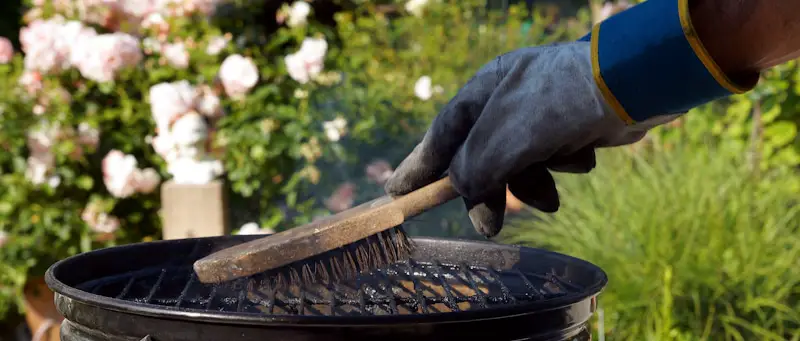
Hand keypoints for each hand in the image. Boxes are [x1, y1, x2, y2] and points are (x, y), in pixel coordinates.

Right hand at [384, 41, 678, 237]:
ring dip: (532, 184)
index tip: (398, 192)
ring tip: (550, 199)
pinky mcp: (569, 125)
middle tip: (489, 226)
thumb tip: (462, 190)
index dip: (419, 165)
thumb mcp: (502, 140)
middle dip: (489, 191)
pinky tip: (580, 157)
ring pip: (518, 163)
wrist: (630, 86)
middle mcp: (508, 100)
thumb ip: (472, 169)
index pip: (442, 133)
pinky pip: (550, 158)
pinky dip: (561, 166)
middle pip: (481, 156)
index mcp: (484, 90)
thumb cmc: (555, 105)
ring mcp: (540, 113)